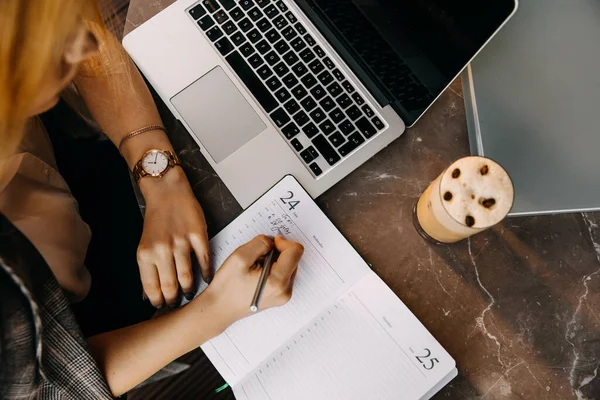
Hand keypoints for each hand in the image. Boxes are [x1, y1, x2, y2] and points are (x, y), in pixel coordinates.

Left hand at [137, 168, 210, 307]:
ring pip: (187, 277)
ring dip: (189, 289)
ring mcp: (181, 243)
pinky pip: (204, 260)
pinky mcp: (197, 236)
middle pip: (170, 286)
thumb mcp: (145, 245)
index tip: (162, 307)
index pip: (151, 287)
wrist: (167, 192)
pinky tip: (206, 278)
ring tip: (190, 293)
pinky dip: (206, 272)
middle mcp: (162, 250)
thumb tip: (149, 293)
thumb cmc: (157, 219)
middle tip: (178, 304)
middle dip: (174, 300)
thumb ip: (148, 269)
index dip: (158, 301)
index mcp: (145, 254)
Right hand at [203, 235, 302, 327]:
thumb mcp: (240, 256)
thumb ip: (260, 243)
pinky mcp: (280, 296)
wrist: (219, 308)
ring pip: (289, 265)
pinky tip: (258, 275)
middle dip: (277, 252)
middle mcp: (285, 290)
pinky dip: (273, 269)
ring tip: (256, 268)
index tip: (269, 244)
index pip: (296, 251)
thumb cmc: (226, 287)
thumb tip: (272, 241)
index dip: (282, 242)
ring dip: (274, 260)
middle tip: (257, 258)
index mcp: (278, 281)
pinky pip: (283, 274)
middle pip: (293, 258)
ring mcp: (284, 295)